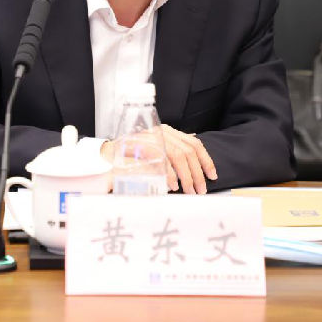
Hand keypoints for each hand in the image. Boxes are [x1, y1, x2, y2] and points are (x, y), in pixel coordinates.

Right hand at [99, 125, 217, 193]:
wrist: (108, 152)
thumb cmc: (132, 154)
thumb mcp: (156, 149)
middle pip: (189, 151)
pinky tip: (173, 185)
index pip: (194, 143)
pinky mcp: (143, 145)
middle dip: (198, 173)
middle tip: (200, 190)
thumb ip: (172, 151)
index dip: (206, 160)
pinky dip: (170, 174)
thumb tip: (193, 161)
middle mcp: (162, 131)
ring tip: (189, 190)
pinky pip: (163, 160)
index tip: (212, 175)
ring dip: (187, 176)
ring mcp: (152, 137)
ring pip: (178, 155)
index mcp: (168, 131)